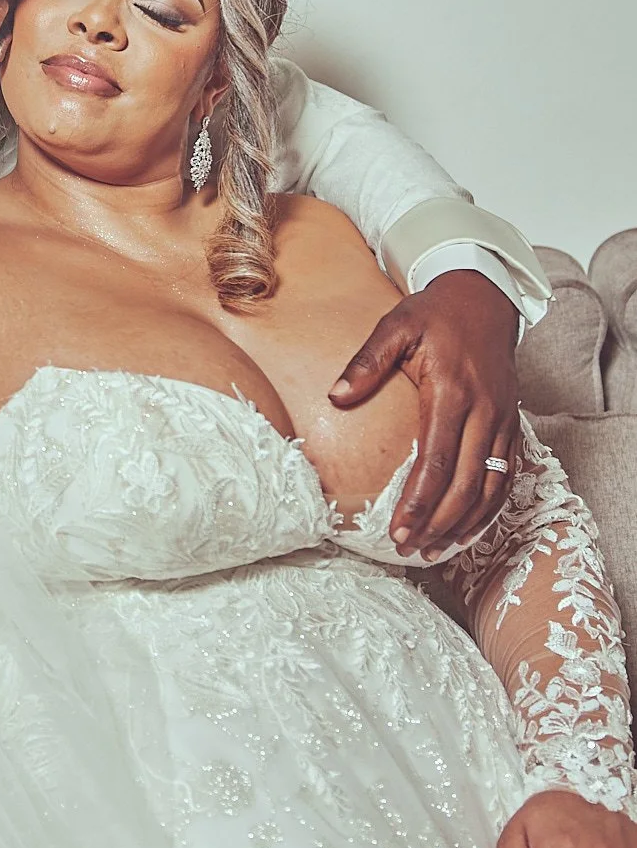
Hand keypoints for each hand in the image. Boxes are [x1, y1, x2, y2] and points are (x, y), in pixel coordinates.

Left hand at [329, 271, 520, 558]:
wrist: (486, 297)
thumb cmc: (435, 313)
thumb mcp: (395, 326)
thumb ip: (366, 362)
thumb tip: (335, 398)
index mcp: (453, 391)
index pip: (437, 460)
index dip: (418, 501)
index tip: (398, 530)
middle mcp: (485, 411)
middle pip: (466, 483)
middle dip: (438, 522)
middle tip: (410, 550)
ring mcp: (504, 419)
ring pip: (492, 485)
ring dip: (466, 523)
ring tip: (436, 548)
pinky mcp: (513, 423)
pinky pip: (508, 474)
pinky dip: (491, 506)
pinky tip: (469, 526)